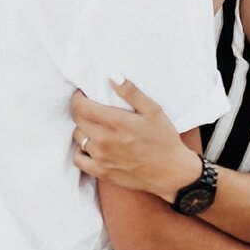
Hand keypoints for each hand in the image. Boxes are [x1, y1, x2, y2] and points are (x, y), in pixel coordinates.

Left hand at [71, 81, 197, 201]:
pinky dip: (80, 151)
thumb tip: (112, 76)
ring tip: (94, 125)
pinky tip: (90, 145)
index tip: (83, 94)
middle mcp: (103, 140)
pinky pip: (78, 160)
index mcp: (114, 122)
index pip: (80, 106)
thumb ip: (131, 92)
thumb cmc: (164, 139)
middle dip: (80, 110)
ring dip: (83, 129)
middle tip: (90, 107)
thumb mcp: (153, 110)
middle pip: (77, 120)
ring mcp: (101, 158)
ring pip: (78, 137)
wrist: (171, 173)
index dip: (78, 97)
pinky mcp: (102, 172)